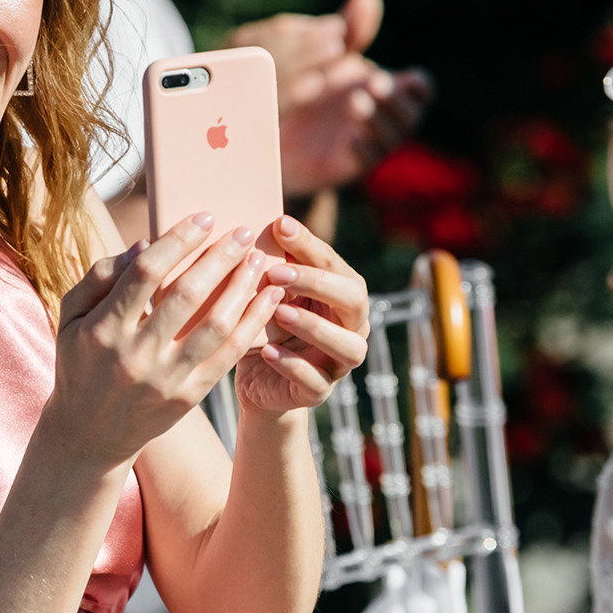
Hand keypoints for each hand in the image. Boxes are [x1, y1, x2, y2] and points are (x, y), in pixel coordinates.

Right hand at [49, 215, 288, 471]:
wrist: (88, 434)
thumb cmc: (80, 362)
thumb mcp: (70, 318)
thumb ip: (100, 276)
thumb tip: (144, 244)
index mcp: (104, 328)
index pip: (146, 274)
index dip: (178, 241)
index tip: (203, 217)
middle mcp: (135, 354)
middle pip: (187, 296)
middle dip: (220, 258)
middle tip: (243, 231)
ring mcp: (165, 378)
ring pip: (215, 326)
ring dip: (243, 288)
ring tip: (259, 259)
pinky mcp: (189, 396)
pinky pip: (229, 355)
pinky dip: (252, 323)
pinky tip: (267, 299)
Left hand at [226, 0, 433, 195]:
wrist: (280, 134)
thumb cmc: (316, 90)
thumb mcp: (330, 57)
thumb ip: (351, 30)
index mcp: (388, 89)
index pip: (421, 89)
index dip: (420, 85)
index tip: (407, 76)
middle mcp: (385, 118)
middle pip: (411, 114)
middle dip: (396, 100)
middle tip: (373, 84)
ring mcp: (369, 143)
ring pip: (390, 138)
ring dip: (378, 121)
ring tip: (356, 103)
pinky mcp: (348, 165)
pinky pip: (365, 161)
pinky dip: (362, 148)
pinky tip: (349, 137)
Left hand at [237, 215, 367, 414]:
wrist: (257, 379)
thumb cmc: (264, 324)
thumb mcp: (267, 292)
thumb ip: (271, 262)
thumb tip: (258, 220)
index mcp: (341, 295)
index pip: (335, 264)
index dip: (310, 246)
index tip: (280, 225)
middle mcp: (351, 328)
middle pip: (354, 300)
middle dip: (318, 284)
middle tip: (277, 273)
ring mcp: (338, 363)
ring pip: (347, 346)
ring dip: (314, 327)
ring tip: (279, 312)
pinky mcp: (318, 393)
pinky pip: (315, 382)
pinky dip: (293, 366)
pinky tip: (268, 351)